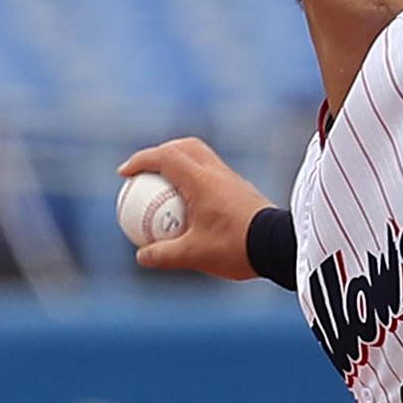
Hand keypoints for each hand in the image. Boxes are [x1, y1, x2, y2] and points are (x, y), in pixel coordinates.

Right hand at [118, 137, 272, 278]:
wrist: (278, 246)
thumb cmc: (236, 247)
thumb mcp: (193, 255)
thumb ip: (163, 255)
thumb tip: (141, 256)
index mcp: (202, 181)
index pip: (167, 157)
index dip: (141, 160)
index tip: (124, 173)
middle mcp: (217, 173)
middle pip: (186, 147)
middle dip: (161, 153)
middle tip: (143, 172)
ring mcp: (232, 179)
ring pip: (202, 158)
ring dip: (180, 164)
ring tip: (163, 185)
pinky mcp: (241, 189)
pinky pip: (212, 174)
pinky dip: (194, 178)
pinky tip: (188, 203)